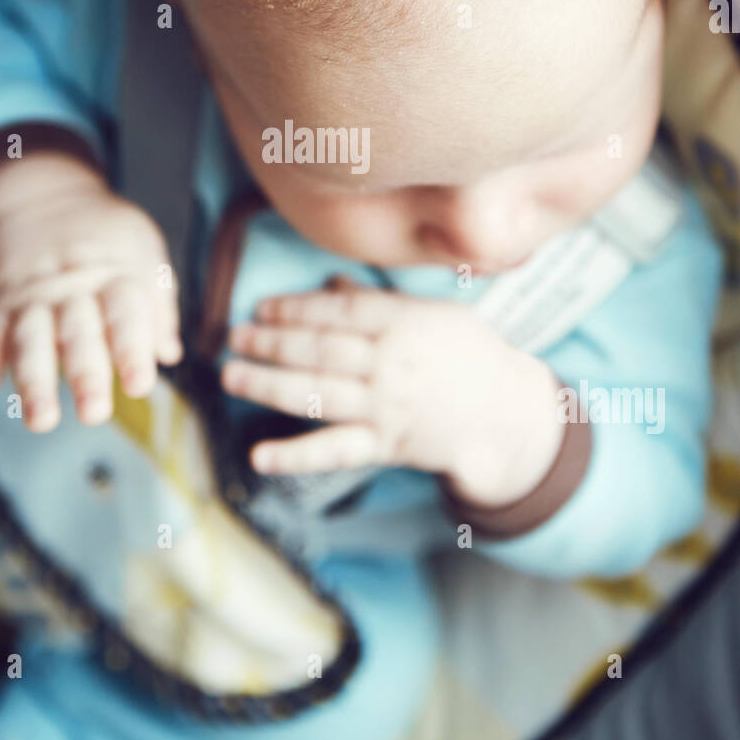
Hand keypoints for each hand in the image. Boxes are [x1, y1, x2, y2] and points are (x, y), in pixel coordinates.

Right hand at [0, 153, 180, 431]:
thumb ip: (157, 304)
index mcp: (111, 276)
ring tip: (40, 420)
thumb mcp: (143, 251)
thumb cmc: (105, 235)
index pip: (124, 313)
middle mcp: (68, 291)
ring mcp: (29, 302)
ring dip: (33, 383)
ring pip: (30, 342)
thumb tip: (170, 353)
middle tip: (94, 413)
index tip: (140, 384)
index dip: (132, 349)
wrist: (42, 197)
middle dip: (85, 372)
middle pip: (76, 332)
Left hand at [222, 284, 563, 506]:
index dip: (297, 307)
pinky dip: (295, 456)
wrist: (508, 414)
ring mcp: (386, 407)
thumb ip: (380, 301)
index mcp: (404, 323)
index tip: (262, 307)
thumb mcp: (434, 314)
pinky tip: (259, 457)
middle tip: (234, 336)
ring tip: (231, 375)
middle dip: (272, 342)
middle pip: (320, 350)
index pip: (340, 311)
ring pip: (317, 395)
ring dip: (268, 385)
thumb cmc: (470, 354)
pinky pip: (334, 452)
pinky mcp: (385, 446)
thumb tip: (331, 282)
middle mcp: (391, 364)